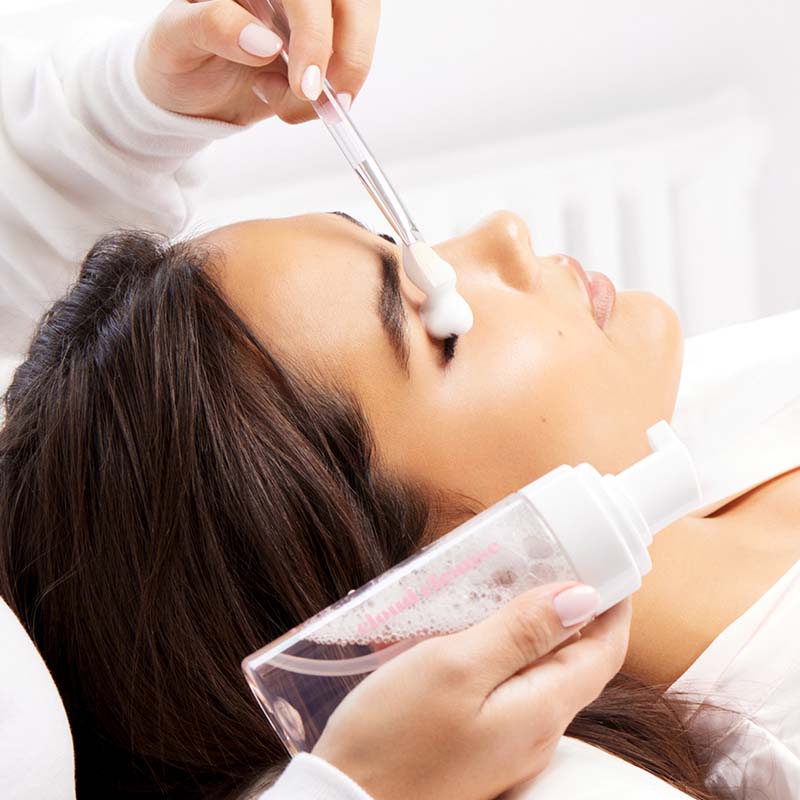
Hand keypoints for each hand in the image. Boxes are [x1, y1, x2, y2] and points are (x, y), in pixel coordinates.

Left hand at [135, 0, 379, 125]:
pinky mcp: (322, 45)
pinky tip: (289, 99)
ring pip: (360, 29)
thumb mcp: (176, 40)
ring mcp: (310, 14)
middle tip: (319, 100)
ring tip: (291, 102)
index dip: (315, 31)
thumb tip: (264, 43)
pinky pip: (350, 64)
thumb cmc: (176, 55)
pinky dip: (329, 96)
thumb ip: (213, 27)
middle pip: (353, 3)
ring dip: (342, 78)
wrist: (188, 90)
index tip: (305, 85)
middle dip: (347, 55)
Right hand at [312, 583, 631, 799]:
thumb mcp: (456, 667)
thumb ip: (521, 632)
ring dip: (531, 629)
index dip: (613, 605)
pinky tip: (465, 633)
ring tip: (503, 586)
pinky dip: (499, 652)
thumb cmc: (394, 737)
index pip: (604, 651)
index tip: (603, 562)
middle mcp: (536, 732)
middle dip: (571, 610)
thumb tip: (583, 597)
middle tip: (547, 561)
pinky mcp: (478, 746)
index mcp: (541, 710)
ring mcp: (507, 744)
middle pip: (575, 662)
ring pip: (538, 674)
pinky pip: (506, 690)